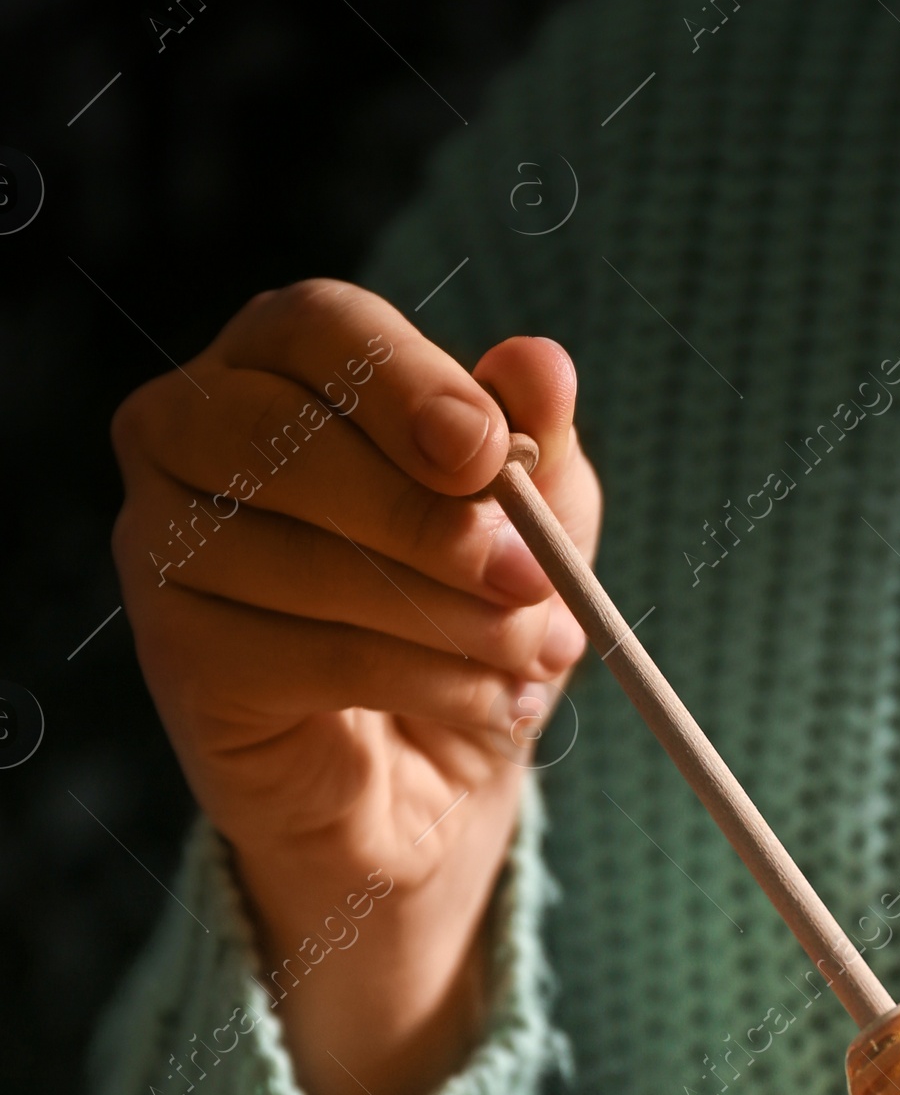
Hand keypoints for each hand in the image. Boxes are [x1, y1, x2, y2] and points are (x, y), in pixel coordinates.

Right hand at [110, 280, 598, 1094]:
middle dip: (432, 520)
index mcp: (274, 360)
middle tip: (534, 579)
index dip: (407, 386)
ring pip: (307, 559)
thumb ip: (535, 439)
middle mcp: (188, 431)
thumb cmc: (465, 603)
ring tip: (534, 653)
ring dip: (449, 616)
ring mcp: (162, 541)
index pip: (315, 327)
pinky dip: (422, 680)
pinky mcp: (177, 651)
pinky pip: (309, 655)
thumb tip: (542, 363)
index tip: (491, 456)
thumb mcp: (530, 516)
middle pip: (288, 439)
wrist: (424, 767)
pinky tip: (487, 702)